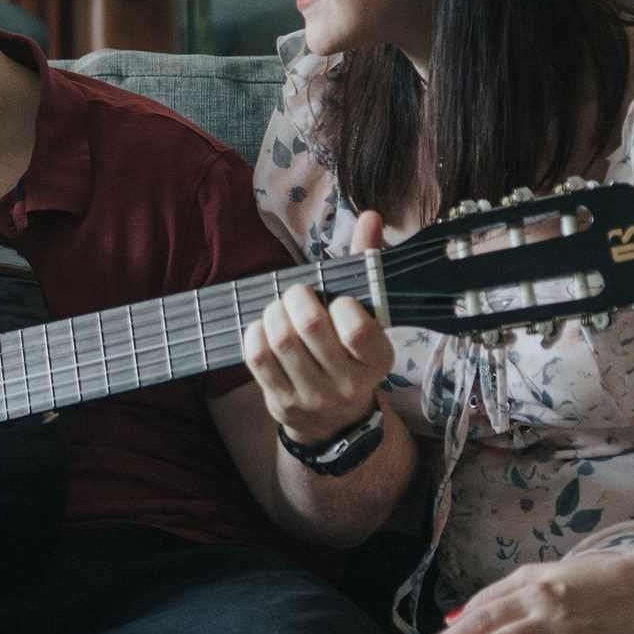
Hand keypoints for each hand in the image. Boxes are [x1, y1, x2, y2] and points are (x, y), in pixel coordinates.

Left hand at [244, 210, 396, 444]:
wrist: (335, 417)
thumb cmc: (349, 350)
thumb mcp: (367, 314)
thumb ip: (366, 264)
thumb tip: (370, 217)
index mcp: (378, 360)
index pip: (356, 328)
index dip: (340, 304)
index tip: (337, 301)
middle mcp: (349, 384)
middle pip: (309, 327)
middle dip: (296, 298)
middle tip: (297, 294)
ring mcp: (314, 397)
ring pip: (281, 341)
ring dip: (274, 313)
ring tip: (280, 308)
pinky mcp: (282, 402)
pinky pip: (257, 358)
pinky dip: (255, 333)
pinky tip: (265, 328)